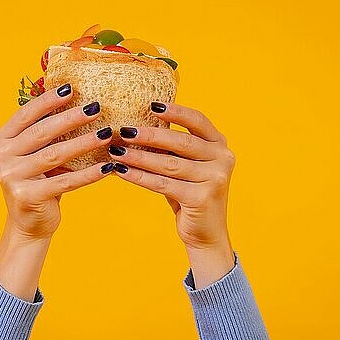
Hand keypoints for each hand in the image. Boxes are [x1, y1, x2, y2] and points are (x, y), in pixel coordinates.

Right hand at [0, 83, 113, 299]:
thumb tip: (78, 102)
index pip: (25, 115)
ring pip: (55, 155)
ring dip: (83, 143)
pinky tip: (107, 167)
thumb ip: (46, 134)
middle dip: (71, 118)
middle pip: (42, 132)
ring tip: (106, 134)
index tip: (71, 88)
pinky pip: (65, 181)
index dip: (48, 101)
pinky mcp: (27, 196)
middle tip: (96, 108)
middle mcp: (1, 157)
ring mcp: (11, 177)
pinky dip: (88, 174)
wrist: (29, 224)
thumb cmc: (39, 183)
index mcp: (1, 142)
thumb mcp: (37, 156)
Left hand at [108, 102, 235, 287]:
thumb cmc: (190, 195)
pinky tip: (121, 172)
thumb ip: (172, 149)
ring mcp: (216, 178)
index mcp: (220, 145)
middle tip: (124, 130)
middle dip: (149, 136)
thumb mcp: (185, 167)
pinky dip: (139, 177)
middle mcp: (223, 158)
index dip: (175, 111)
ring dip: (139, 157)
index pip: (198, 121)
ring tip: (116, 150)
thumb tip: (136, 127)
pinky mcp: (203, 197)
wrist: (206, 234)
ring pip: (169, 164)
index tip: (151, 105)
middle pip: (180, 142)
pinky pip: (163, 184)